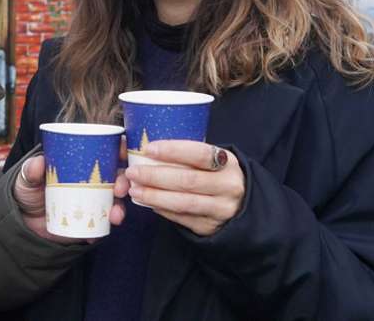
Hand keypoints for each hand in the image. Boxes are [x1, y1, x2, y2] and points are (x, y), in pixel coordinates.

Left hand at [13, 154, 126, 242]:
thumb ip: (31, 171)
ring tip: (115, 215)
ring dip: (120, 207)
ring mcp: (93, 202)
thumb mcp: (27, 179)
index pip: (107, 152)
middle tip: (119, 189)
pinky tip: (99, 233)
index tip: (124, 151)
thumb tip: (39, 163)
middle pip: (117, 177)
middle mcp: (93, 182)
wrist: (22, 223)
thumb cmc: (28, 192)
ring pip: (115, 202)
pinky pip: (102, 226)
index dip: (121, 149)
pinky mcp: (89, 222)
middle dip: (124, 182)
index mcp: (82, 164)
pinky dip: (103, 229)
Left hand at [123, 140, 243, 236]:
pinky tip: (149, 203)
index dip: (174, 151)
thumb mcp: (210, 160)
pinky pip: (182, 218)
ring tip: (135, 190)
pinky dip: (162, 210)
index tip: (149, 149)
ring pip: (183, 202)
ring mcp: (221, 208)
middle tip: (133, 172)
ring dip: (155, 196)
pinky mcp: (210, 226)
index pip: (200, 154)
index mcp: (227, 162)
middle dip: (156, 176)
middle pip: (188, 180)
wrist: (240, 204)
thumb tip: (142, 147)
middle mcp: (228, 185)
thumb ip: (184, 154)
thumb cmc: (215, 175)